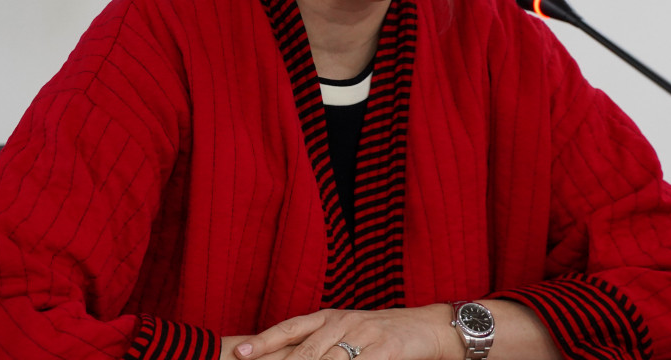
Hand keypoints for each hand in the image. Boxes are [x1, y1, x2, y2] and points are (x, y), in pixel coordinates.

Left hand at [233, 305, 456, 359]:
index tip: (241, 353)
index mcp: (330, 316)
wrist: (429, 327)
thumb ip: (321, 344)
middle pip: (304, 350)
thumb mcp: (349, 332)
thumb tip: (292, 355)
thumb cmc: (384, 333)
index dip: (265, 341)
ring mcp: (363, 334)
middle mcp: (342, 322)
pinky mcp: (384, 349)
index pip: (290, 328)